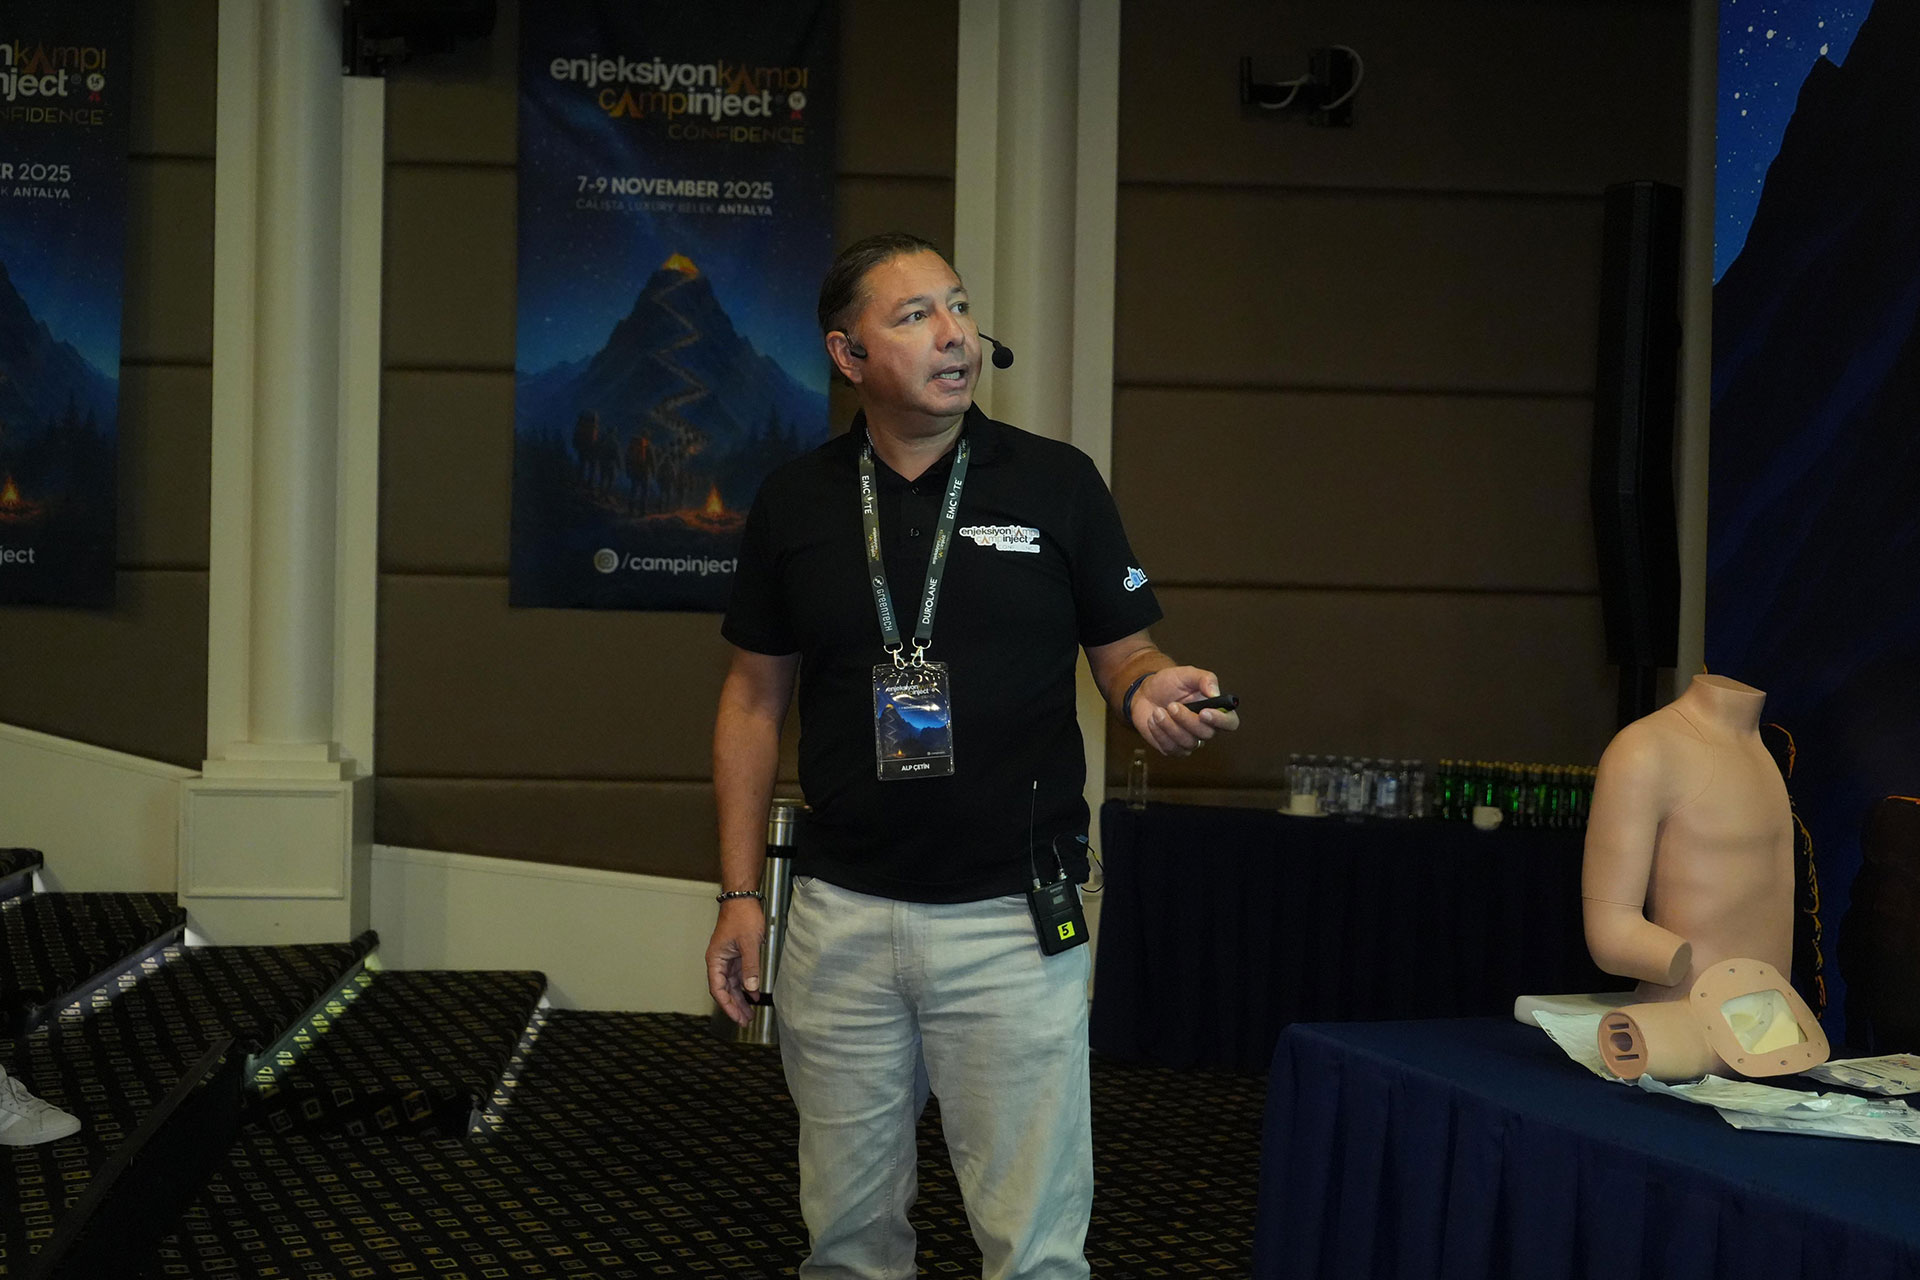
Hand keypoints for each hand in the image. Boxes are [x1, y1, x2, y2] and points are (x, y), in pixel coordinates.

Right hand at [705, 898, 765, 1026]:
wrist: (743, 899)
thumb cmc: (742, 917)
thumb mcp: (749, 943)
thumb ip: (750, 967)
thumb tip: (750, 988)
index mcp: (715, 960)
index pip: (717, 989)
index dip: (727, 1005)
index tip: (737, 1017)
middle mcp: (718, 961)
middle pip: (724, 990)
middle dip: (734, 1006)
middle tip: (745, 1021)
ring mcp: (727, 958)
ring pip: (732, 984)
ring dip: (740, 998)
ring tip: (749, 1014)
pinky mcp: (736, 954)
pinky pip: (739, 975)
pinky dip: (745, 986)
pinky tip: (753, 994)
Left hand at [1132, 666, 1240, 756]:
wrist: (1144, 693)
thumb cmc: (1169, 683)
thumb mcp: (1186, 674)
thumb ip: (1204, 679)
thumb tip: (1215, 693)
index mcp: (1214, 709)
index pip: (1230, 722)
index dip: (1221, 720)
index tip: (1204, 712)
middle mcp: (1205, 728)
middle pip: (1207, 733)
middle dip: (1187, 719)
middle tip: (1172, 705)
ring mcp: (1190, 740)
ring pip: (1188, 743)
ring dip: (1170, 726)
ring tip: (1157, 711)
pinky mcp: (1173, 748)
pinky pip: (1171, 748)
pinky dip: (1159, 733)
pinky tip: (1152, 720)